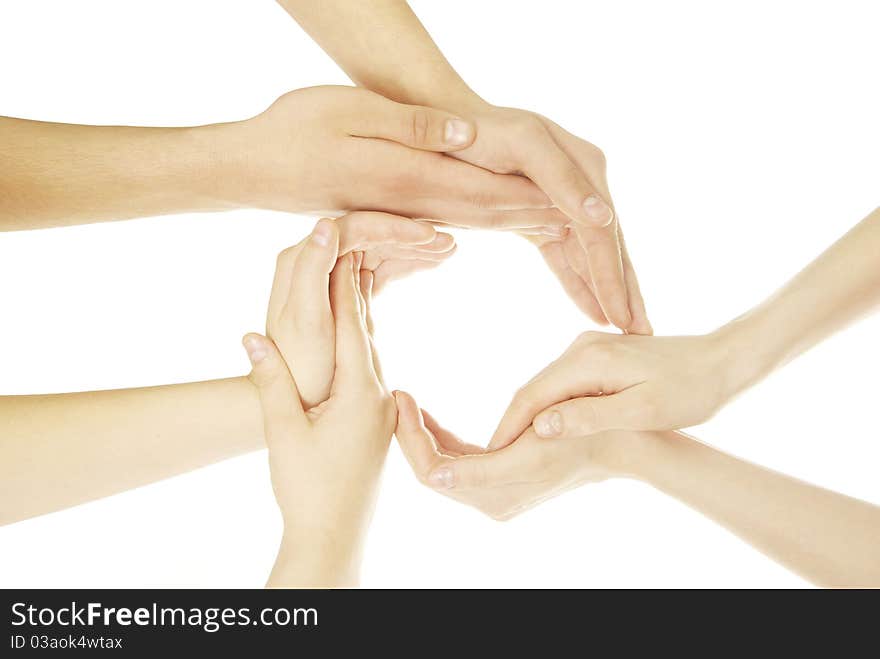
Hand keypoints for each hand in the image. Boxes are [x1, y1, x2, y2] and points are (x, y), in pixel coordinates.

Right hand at [216, 86, 567, 235]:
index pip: (494, 193)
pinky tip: (527, 224)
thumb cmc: (292, 131)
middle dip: (550, 232)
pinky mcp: (405, 210)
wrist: (252, 168)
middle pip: (501, 218)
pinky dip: (504, 221)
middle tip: (604, 254)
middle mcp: (420, 204)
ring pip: (488, 223)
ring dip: (535, 234)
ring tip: (581, 246)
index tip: (593, 221)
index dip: (544, 203)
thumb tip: (465, 137)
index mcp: (413, 180)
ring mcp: (413, 211)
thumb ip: (408, 127)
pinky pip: (466, 220)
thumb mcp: (346, 111)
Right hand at [244, 252, 393, 587]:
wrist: (334, 535)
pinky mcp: (377, 422)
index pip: (351, 325)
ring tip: (351, 275)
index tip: (337, 244)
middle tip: (347, 243)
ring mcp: (382, 409)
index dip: (341, 284)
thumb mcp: (283, 433)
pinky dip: (360, 341)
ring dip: (358, 312)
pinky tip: (354, 332)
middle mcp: (379, 395)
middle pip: (366, 330)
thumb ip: (270, 382)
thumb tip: (251, 335)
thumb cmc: (307, 489)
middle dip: (354, 287)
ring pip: (370, 349)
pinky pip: (369, 368)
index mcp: (360, 393)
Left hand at [266, 213, 454, 407]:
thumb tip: (327, 223)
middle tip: (450, 244)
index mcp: (302, 261)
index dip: (393, 228)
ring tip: (450, 252)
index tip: (428, 236)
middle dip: (410, 237)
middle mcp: (314, 261)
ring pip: (378, 250)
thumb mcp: (308, 322)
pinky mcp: (345, 293)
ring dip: (412, 249)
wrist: (298, 404)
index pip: (354, 228)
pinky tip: (431, 265)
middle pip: (369, 235)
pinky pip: (378, 269)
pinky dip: (404, 265)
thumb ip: (313, 269)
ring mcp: (331, 276)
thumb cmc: (304, 369)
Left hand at [394, 391, 637, 519]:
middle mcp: (490, 501)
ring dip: (422, 437)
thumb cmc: (578, 432)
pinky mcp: (500, 481)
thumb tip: (433, 479)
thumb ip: (479, 466)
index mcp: (493, 494)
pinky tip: (429, 416)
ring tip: (408, 401)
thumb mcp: (530, 443)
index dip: (410, 436)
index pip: (431, 471)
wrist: (618, 440)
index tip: (401, 396)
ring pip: (441, 467)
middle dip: (410, 435)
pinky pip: (458, 464)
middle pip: (431, 470)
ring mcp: (495, 493)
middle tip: (398, 394)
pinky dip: (440, 440)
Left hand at [449, 100, 649, 332]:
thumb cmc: (479, 134)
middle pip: (610, 247)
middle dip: (625, 292)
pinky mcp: (543, 216)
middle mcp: (583, 184)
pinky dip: (579, 284)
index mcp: (586, 166)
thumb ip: (562, 180)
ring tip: (627, 330)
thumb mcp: (523, 145)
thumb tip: (606, 218)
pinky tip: (593, 311)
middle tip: (643, 333)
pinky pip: (566, 257)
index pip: (604, 233)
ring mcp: (564, 202)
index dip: (614, 277)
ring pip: (592, 256)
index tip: (624, 316)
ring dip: (608, 293)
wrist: (443, 131)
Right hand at [489, 330, 737, 448]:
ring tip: (513, 451)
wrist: (722, 361)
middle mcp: (581, 347)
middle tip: (494, 460)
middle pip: (533, 389)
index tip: (491, 456)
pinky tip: (545, 430)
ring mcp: (589, 348)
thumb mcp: (642, 410)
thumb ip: (589, 417)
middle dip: (511, 423)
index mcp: (589, 359)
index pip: (532, 395)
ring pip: (546, 387)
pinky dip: (548, 408)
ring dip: (528, 417)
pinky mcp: (597, 355)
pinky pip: (562, 384)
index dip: (508, 427)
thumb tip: (540, 425)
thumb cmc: (690, 391)